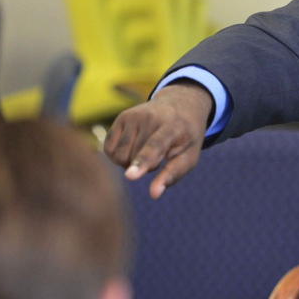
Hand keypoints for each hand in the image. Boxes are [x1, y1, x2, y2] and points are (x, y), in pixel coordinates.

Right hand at [104, 81, 213, 198]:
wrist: (181, 103)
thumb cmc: (186, 136)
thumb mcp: (189, 155)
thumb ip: (172, 174)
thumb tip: (154, 194)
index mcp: (172, 126)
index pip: (154, 146)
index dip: (142, 162)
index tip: (130, 176)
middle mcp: (150, 117)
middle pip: (134, 158)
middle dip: (147, 166)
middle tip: (162, 154)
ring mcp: (133, 115)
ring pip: (119, 156)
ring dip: (131, 162)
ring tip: (148, 150)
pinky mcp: (121, 117)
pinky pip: (109, 149)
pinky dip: (119, 156)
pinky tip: (134, 148)